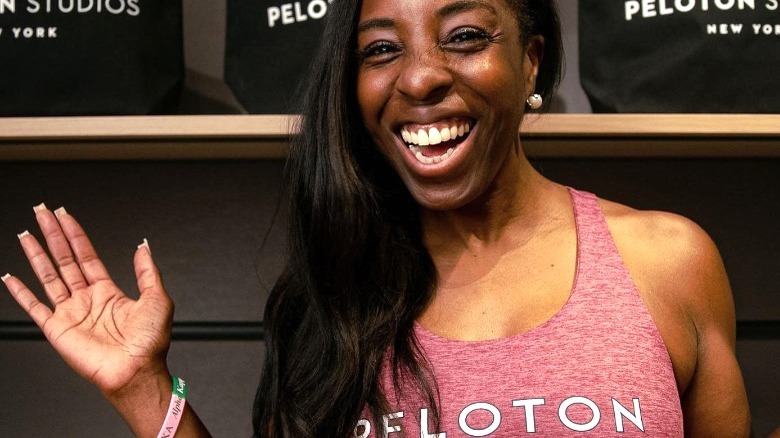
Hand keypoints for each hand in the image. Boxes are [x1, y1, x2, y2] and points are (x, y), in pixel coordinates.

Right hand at [2, 204, 173, 396]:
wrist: (136, 371)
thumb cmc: (150, 342)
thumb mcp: (157, 298)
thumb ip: (147, 271)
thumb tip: (142, 245)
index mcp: (108, 292)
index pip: (87, 255)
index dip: (75, 235)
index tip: (64, 215)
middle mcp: (87, 300)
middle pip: (65, 260)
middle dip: (53, 235)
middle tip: (41, 212)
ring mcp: (70, 313)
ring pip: (48, 276)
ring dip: (36, 254)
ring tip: (26, 233)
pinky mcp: (57, 329)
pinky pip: (34, 307)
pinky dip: (21, 293)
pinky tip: (10, 277)